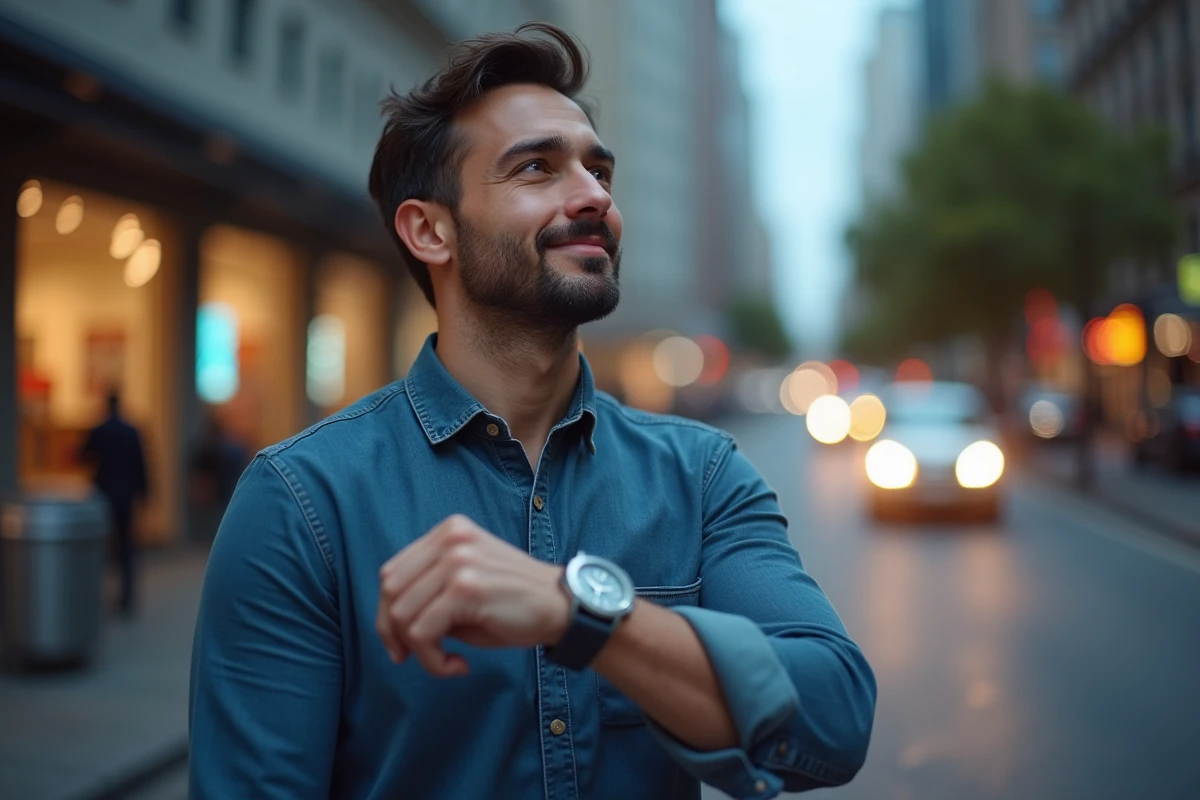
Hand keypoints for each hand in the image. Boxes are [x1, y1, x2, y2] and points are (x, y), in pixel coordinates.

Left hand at [376, 515, 568, 677]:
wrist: (561, 608)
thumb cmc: (513, 604)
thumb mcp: (465, 585)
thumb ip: (429, 592)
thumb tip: (390, 625)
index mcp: (448, 532)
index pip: (392, 572)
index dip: (386, 613)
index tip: (400, 643)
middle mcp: (450, 539)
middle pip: (390, 591)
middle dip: (393, 633)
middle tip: (412, 658)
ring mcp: (458, 560)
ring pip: (402, 614)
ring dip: (419, 651)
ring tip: (446, 661)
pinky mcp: (465, 588)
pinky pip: (422, 633)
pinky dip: (433, 660)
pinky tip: (457, 665)